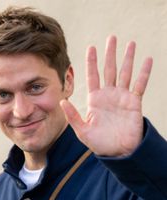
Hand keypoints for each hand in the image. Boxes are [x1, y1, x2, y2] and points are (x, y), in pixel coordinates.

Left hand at [60, 35, 152, 156]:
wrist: (118, 152)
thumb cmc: (99, 143)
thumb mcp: (83, 130)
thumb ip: (73, 116)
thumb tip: (62, 101)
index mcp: (94, 100)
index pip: (92, 76)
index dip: (92, 62)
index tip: (91, 47)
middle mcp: (108, 95)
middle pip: (109, 69)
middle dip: (110, 54)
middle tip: (112, 38)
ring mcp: (122, 97)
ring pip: (125, 73)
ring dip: (128, 58)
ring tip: (130, 43)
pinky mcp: (134, 102)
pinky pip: (140, 84)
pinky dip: (144, 73)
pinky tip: (147, 60)